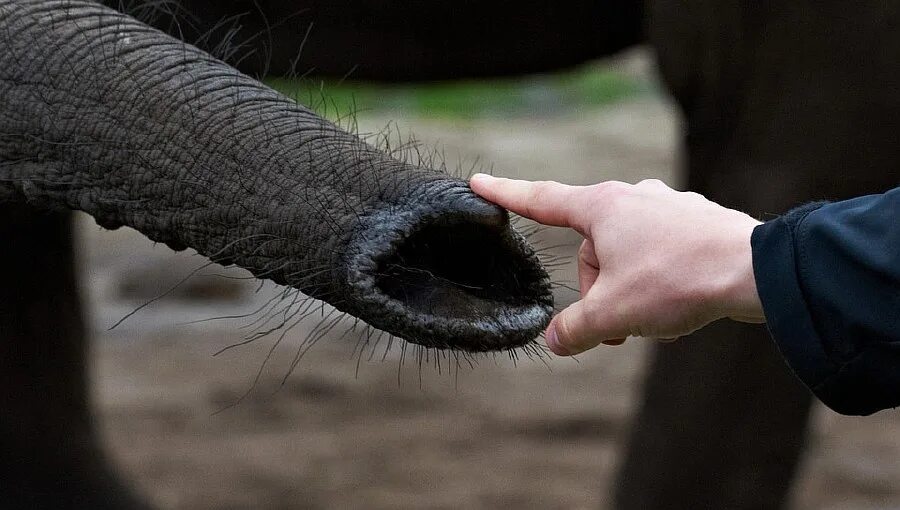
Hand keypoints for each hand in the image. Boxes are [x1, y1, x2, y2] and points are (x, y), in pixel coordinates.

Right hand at [469, 174, 764, 355]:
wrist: (756, 271)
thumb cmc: (677, 281)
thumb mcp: (613, 314)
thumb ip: (574, 329)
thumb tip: (554, 340)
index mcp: (602, 207)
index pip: (540, 199)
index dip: (505, 193)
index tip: (478, 181)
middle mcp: (633, 197)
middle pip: (591, 250)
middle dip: (597, 293)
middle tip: (613, 331)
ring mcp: (669, 207)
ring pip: (627, 255)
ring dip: (628, 292)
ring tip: (652, 323)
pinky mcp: (697, 222)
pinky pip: (660, 255)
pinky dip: (658, 283)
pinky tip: (679, 306)